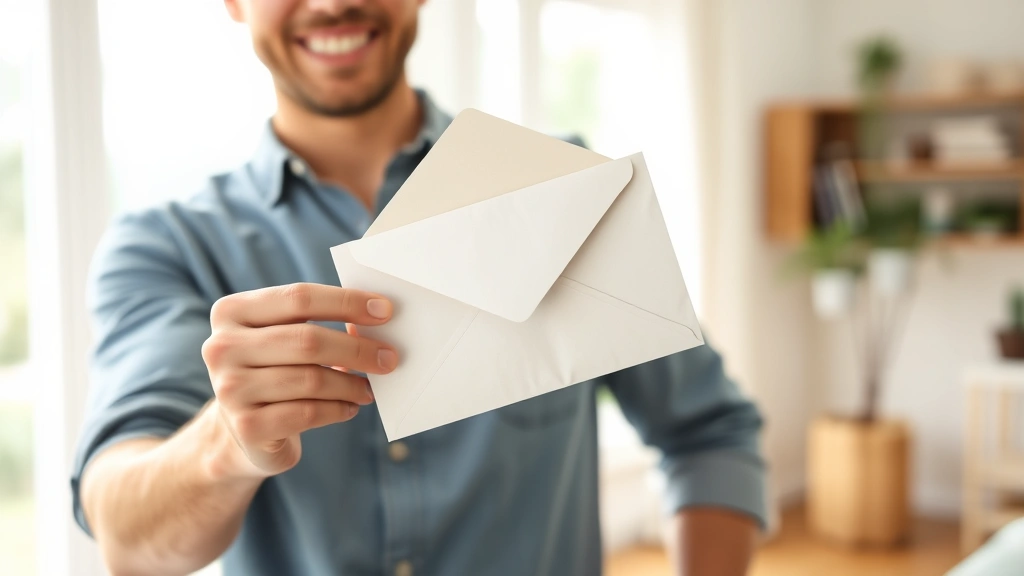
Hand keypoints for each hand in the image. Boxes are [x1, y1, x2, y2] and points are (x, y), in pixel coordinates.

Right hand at [202, 283, 396, 477]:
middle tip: (389, 358)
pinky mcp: (247, 427)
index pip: (299, 297)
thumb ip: (317, 322)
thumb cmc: (275, 370)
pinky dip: (338, 409)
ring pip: (311, 379)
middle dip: (357, 349)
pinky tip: (350, 407)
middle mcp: (222, 347)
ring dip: (351, 384)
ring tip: (369, 388)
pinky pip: (308, 413)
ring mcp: (230, 389)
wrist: (243, 431)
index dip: (346, 302)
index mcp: (231, 312)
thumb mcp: (285, 338)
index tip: (386, 311)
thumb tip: (376, 317)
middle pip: (307, 340)